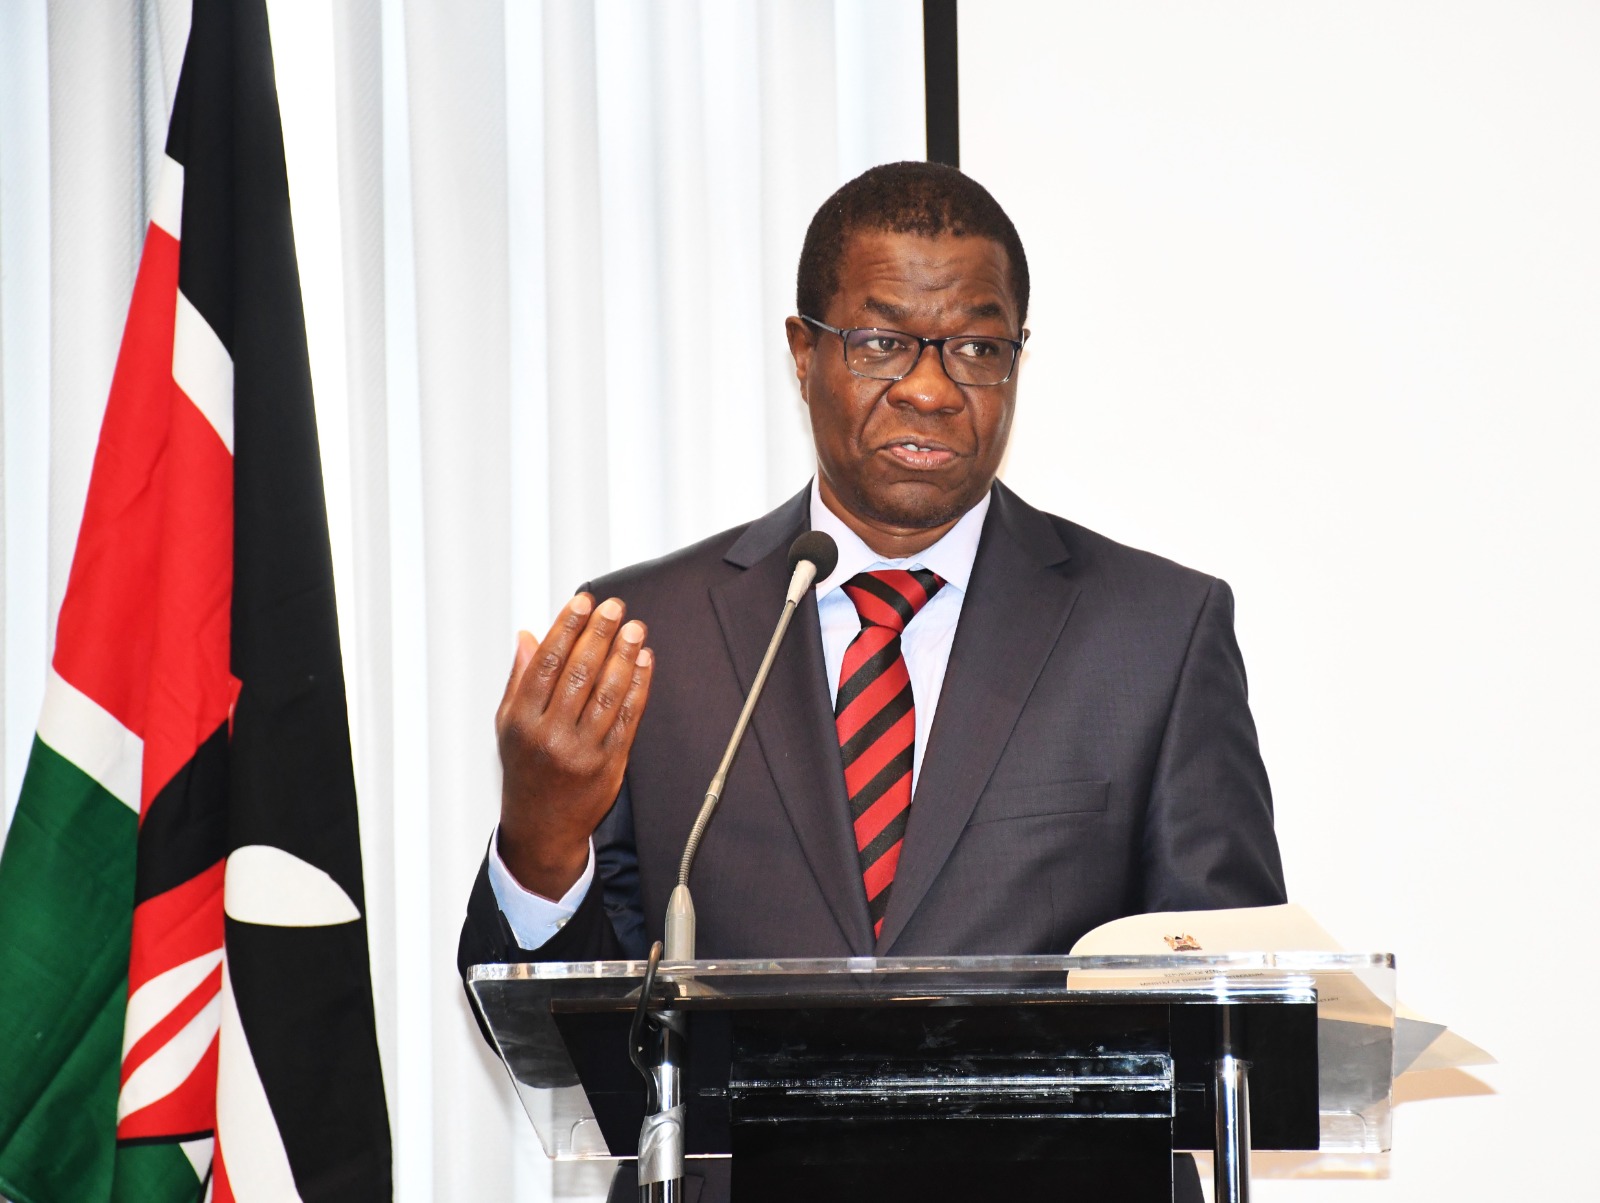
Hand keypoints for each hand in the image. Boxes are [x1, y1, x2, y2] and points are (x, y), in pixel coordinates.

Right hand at [495, 594, 653, 898]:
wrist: (542, 828)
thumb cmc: (525, 770)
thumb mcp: (507, 726)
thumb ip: (520, 680)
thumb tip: (528, 636)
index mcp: (522, 720)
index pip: (547, 663)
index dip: (567, 627)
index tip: (583, 601)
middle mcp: (550, 735)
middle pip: (579, 673)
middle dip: (599, 634)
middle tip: (614, 606)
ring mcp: (582, 751)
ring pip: (608, 693)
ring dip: (624, 655)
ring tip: (634, 628)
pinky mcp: (610, 764)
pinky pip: (629, 718)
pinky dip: (639, 686)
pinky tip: (644, 662)